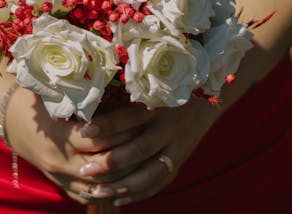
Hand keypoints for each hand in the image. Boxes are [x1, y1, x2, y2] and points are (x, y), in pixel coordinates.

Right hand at [5, 87, 155, 203]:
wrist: (10, 121)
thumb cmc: (35, 100)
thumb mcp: (52, 92)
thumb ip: (76, 87)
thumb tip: (108, 64)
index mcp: (58, 136)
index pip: (100, 136)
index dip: (126, 124)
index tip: (148, 110)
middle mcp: (61, 162)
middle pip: (106, 163)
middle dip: (133, 148)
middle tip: (155, 132)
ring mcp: (62, 178)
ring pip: (102, 184)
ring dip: (127, 172)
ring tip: (150, 155)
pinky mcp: (63, 186)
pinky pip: (91, 195)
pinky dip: (111, 189)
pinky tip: (131, 178)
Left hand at [77, 96, 220, 205]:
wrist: (207, 101)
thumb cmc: (167, 91)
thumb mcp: (150, 90)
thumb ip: (126, 102)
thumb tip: (89, 114)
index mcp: (160, 105)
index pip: (130, 118)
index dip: (107, 125)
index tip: (83, 133)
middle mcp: (171, 127)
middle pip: (140, 149)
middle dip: (111, 162)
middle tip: (85, 170)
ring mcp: (178, 147)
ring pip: (151, 173)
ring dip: (123, 185)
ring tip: (98, 191)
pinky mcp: (181, 161)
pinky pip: (160, 182)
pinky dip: (140, 193)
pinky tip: (118, 200)